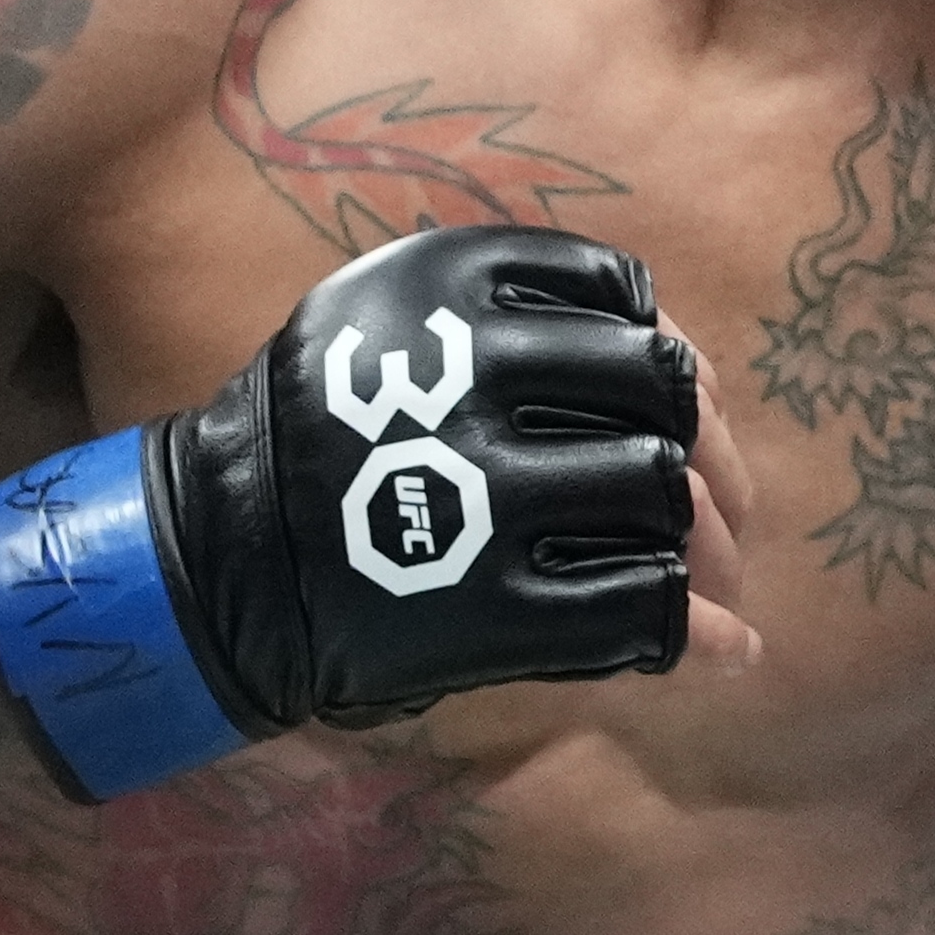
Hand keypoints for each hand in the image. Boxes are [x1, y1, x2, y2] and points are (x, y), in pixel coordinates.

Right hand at [0, 225, 725, 799]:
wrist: (207, 562)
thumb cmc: (324, 440)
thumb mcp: (391, 324)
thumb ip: (525, 324)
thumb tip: (693, 368)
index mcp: (442, 285)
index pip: (622, 295)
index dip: (676, 354)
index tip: (683, 404)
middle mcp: (462, 375)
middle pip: (660, 390)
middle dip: (713, 453)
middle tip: (727, 510)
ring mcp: (473, 494)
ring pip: (660, 494)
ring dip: (712, 546)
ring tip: (716, 581)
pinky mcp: (479, 606)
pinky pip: (636, 607)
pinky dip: (699, 630)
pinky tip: (722, 648)